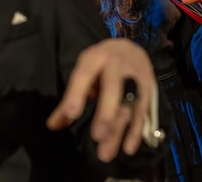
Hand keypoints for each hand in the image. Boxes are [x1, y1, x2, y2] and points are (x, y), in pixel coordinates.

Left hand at [47, 38, 155, 161]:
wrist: (131, 48)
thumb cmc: (101, 63)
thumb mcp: (84, 71)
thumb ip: (71, 98)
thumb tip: (52, 125)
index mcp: (96, 58)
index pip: (85, 75)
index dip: (77, 93)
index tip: (71, 113)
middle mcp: (118, 65)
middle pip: (114, 89)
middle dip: (106, 113)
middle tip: (97, 136)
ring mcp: (137, 78)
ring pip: (129, 106)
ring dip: (119, 131)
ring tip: (106, 153)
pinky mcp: (149, 91)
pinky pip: (143, 113)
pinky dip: (136, 132)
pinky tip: (127, 148)